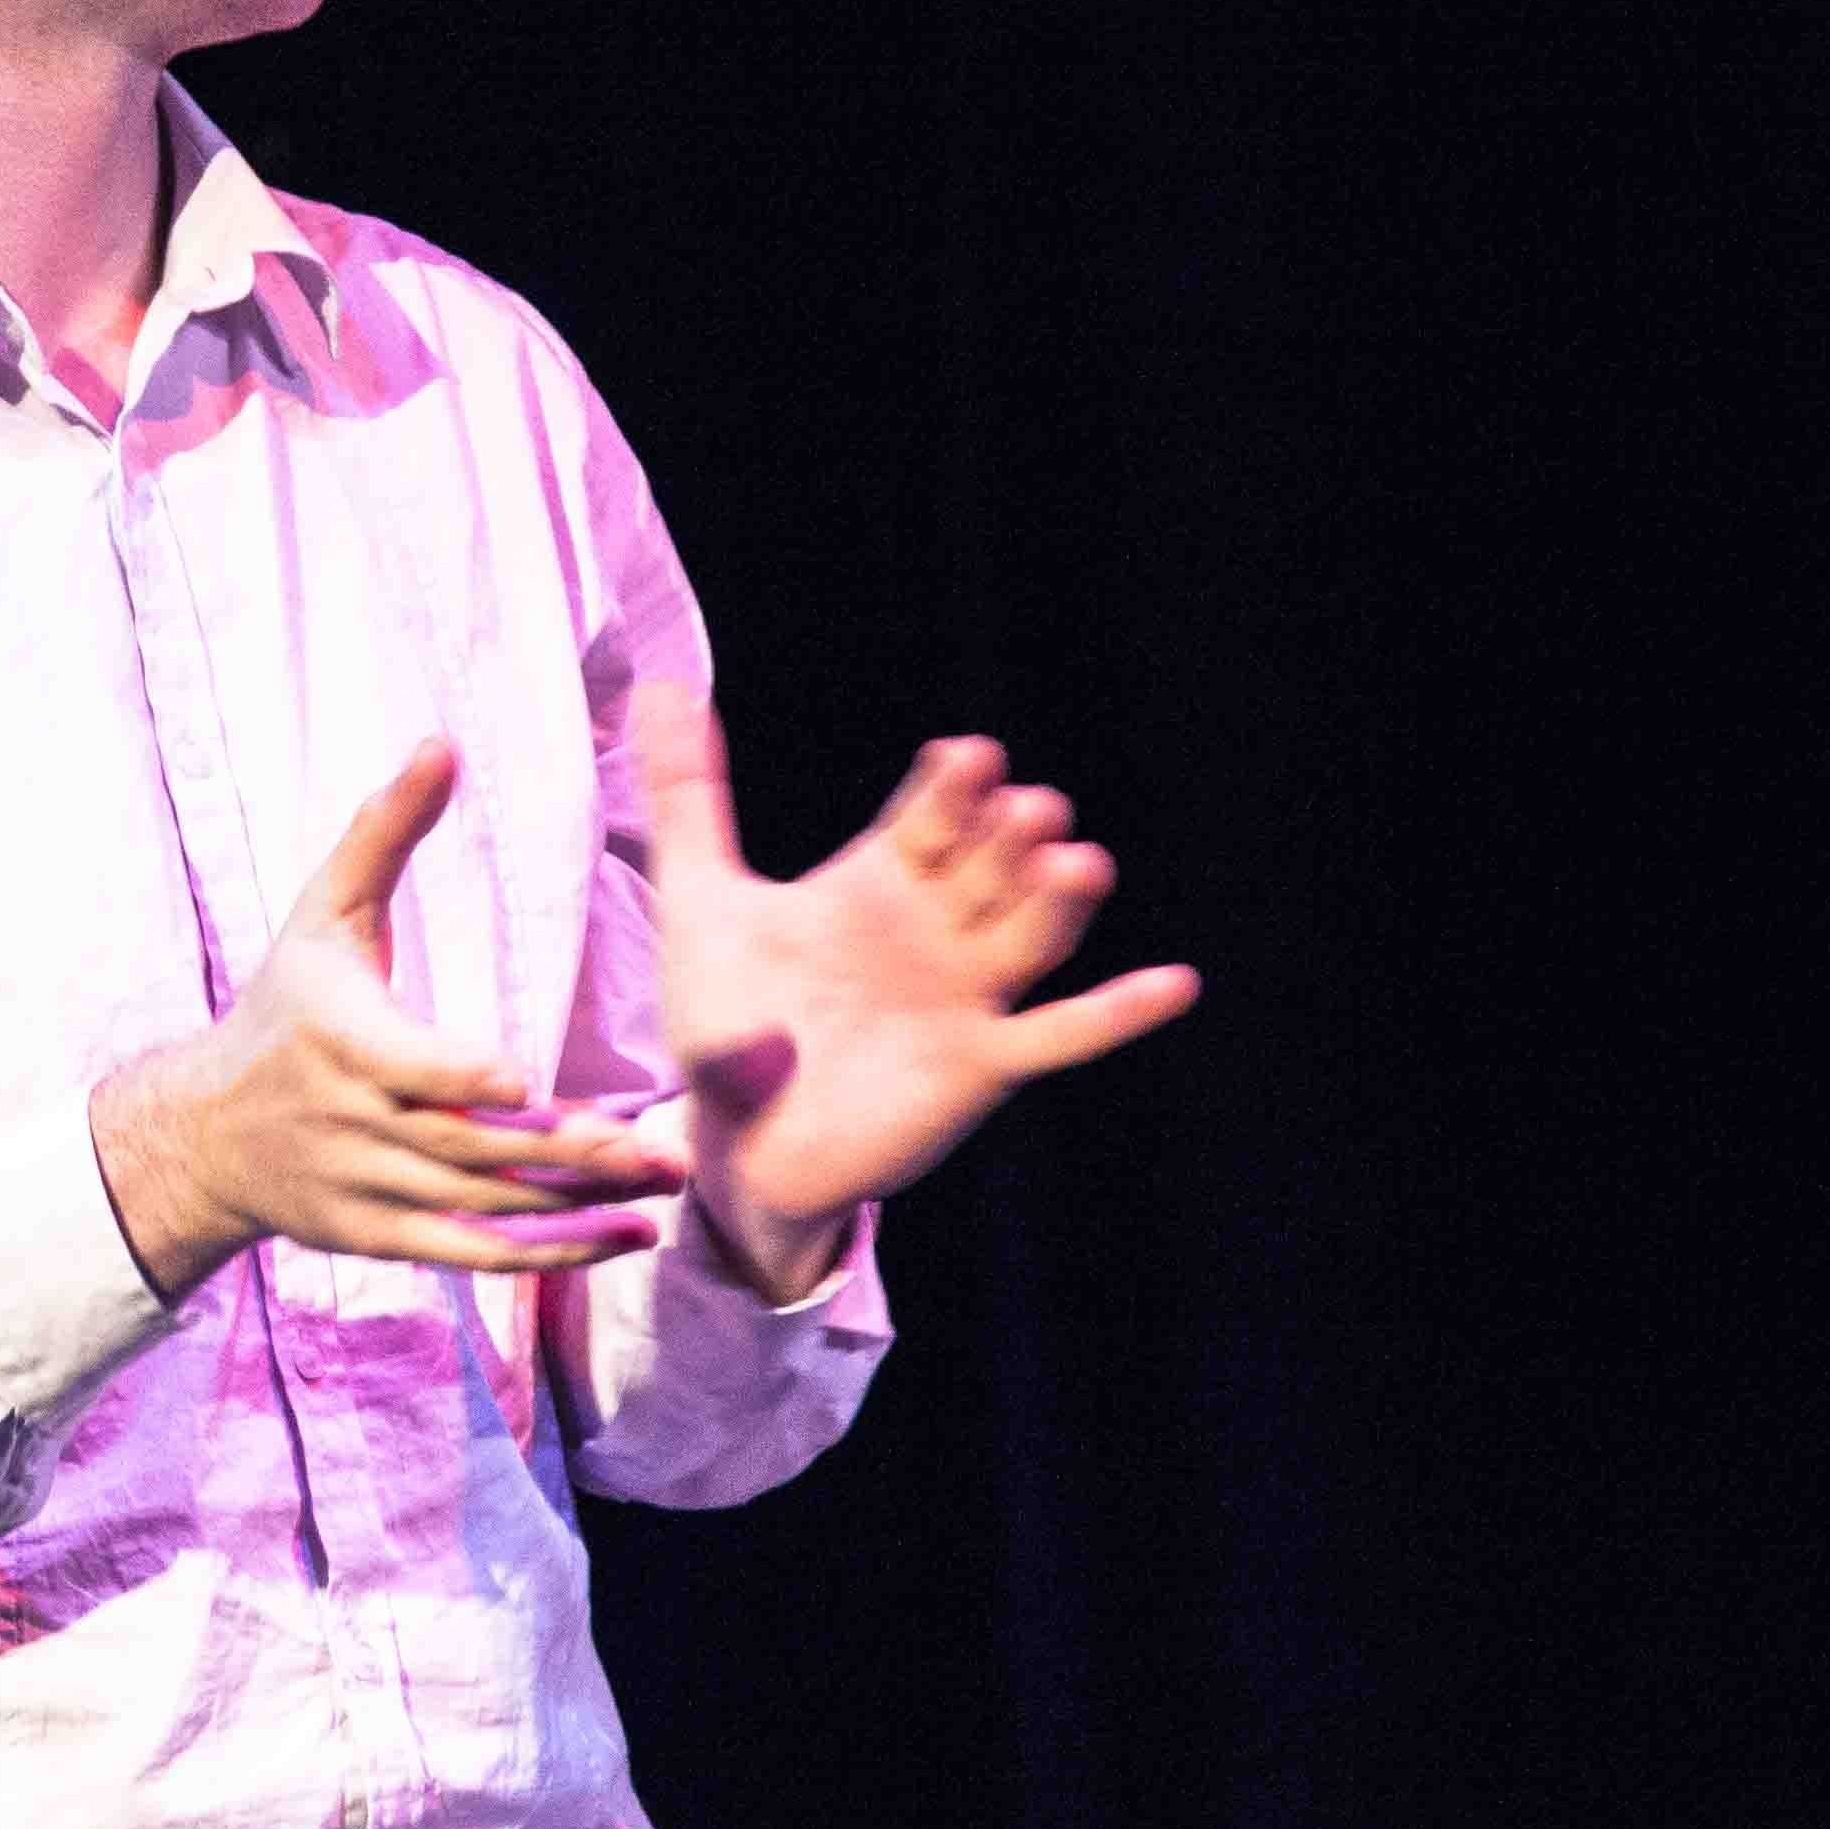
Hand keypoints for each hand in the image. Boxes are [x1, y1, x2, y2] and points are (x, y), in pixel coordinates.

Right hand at [89, 739, 687, 1303]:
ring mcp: (368, 1189)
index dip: (462, 1080)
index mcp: (338, 1039)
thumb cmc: (282, 1008)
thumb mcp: (320, 912)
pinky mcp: (384, 1237)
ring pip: (483, 1205)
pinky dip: (550, 1253)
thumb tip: (442, 744)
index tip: (523, 1083)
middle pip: (468, 1145)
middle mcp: (353, 1123)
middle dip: (565, 1151)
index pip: (406, 1068)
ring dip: (577, 1203)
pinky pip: (474, 1254)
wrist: (203, 1134)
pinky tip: (623, 1235)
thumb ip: (384, 832)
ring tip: (663, 1189)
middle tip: (657, 1148)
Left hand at [627, 682, 1199, 1298]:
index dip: (952, 789)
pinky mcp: (980, 1063)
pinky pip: (1059, 1035)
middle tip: (1028, 806)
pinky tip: (1173, 983)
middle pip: (990, 865)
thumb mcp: (698, 898)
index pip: (930, 818)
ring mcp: (964, 995)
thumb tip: (657, 687)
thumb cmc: (722, 1017)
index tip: (966, 757)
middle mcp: (934, 928)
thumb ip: (686, 796)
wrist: (735, 1141)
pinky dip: (1117, 1013)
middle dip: (1011, 834)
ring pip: (1031, 934)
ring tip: (1081, 861)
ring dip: (1059, 899)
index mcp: (877, 881)